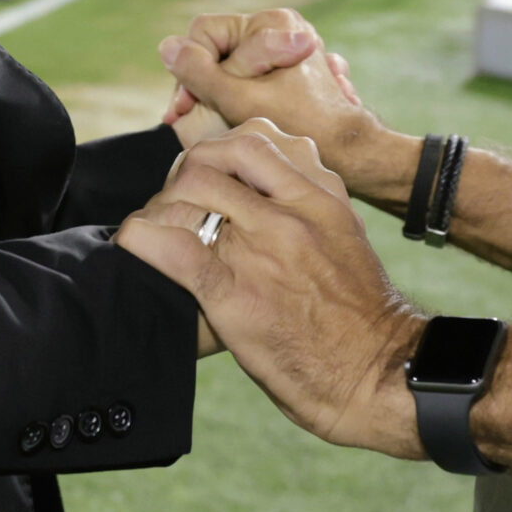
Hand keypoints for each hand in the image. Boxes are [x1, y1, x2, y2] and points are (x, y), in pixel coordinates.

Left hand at [117, 120, 423, 456]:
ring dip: (164, 203)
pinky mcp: (236, 295)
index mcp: (320, 198)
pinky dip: (145, 239)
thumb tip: (280, 182)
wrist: (376, 373)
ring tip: (163, 226)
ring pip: (193, 191)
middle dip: (185, 171)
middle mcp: (291, 215)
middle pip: (218, 156)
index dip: (219, 149)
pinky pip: (178, 250)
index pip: (258, 138)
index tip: (210, 173)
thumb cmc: (361, 314)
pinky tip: (135, 241)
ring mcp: (263, 252)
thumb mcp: (346, 236)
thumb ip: (313, 203)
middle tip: (178, 200)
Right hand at [160, 10, 378, 181]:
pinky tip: (225, 120)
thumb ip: (198, 73)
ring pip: (231, 65)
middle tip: (186, 118)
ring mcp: (287, 47)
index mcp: (273, 21)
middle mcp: (283, 26)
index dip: (189, 68)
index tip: (185, 107)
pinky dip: (235, 97)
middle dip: (201, 83)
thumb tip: (167, 47)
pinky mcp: (291, 70)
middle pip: (217, 49)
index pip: (205, 32)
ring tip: (204, 122)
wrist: (350, 152)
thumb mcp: (237, 99)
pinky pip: (249, 76)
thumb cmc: (297, 125)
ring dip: (215, 93)